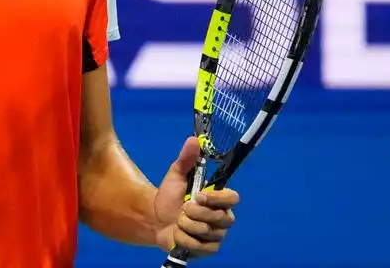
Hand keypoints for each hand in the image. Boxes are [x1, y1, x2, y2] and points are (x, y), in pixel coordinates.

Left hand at [154, 136, 240, 258]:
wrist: (156, 219)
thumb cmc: (170, 196)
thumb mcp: (176, 175)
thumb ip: (186, 159)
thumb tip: (193, 140)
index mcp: (220, 199)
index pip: (233, 198)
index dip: (216, 198)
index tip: (197, 195)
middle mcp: (223, 217)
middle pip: (218, 218)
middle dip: (194, 213)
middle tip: (183, 208)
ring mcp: (217, 236)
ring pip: (206, 233)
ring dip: (185, 226)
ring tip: (178, 221)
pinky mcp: (208, 250)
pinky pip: (198, 247)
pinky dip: (182, 239)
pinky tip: (178, 234)